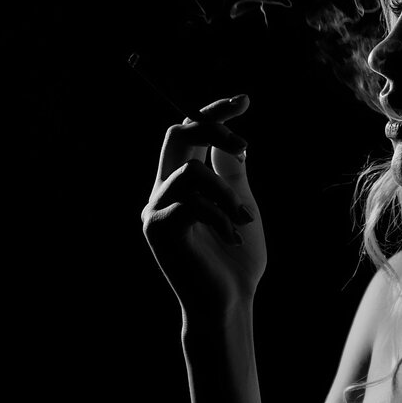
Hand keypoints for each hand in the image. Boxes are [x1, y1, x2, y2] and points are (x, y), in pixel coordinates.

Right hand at [142, 94, 265, 318]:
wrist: (229, 302)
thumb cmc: (236, 260)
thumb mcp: (240, 206)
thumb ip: (231, 174)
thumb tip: (233, 141)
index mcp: (182, 185)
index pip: (189, 135)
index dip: (213, 113)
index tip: (243, 100)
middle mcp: (162, 192)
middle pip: (177, 135)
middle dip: (214, 131)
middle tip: (245, 147)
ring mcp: (156, 209)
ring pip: (192, 173)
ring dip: (227, 195)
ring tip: (244, 221)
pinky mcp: (158, 229)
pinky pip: (193, 203)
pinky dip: (221, 218)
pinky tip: (233, 238)